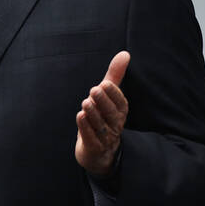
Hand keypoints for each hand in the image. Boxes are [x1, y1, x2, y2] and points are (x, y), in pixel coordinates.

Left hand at [75, 51, 129, 176]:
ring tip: (86, 102)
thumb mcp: (108, 97)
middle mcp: (115, 125)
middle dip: (104, 102)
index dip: (114, 95)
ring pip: (101, 126)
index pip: (121, 103)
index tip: (105, 83)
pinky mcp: (94, 147)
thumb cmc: (103, 117)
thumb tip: (125, 54)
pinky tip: (80, 116)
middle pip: (112, 114)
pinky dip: (85, 127)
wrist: (98, 151)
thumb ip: (115, 76)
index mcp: (120, 112)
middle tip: (94, 90)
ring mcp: (105, 138)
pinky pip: (91, 138)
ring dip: (93, 114)